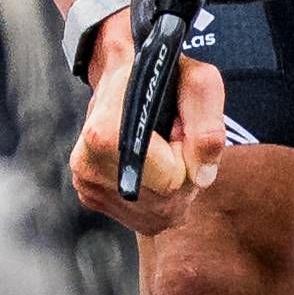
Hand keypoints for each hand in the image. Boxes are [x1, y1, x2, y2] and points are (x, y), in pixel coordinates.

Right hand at [69, 28, 225, 235]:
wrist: (122, 78)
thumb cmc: (163, 79)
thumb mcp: (197, 81)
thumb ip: (207, 120)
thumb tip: (201, 175)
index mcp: (104, 134)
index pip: (171, 179)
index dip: (185, 153)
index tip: (178, 128)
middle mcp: (87, 164)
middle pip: (166, 198)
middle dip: (180, 171)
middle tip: (170, 138)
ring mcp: (87, 186)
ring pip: (157, 211)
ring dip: (170, 184)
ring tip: (159, 149)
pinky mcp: (91, 199)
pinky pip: (144, 215)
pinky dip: (156, 195)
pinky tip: (149, 166)